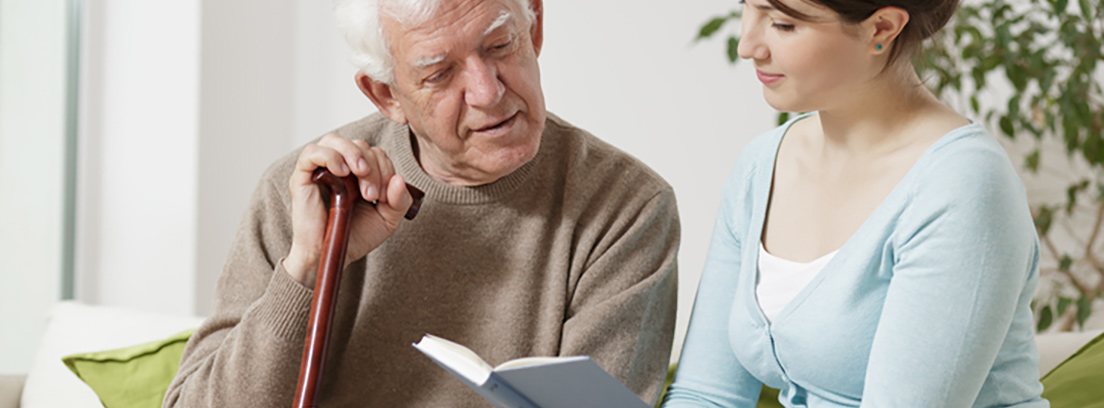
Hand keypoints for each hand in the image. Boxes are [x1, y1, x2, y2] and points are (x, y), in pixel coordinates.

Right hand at [283, 133, 413, 287]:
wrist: (328, 255)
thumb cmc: (354, 236)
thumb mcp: (387, 219)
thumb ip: (399, 200)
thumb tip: (399, 179)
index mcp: (359, 173)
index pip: (375, 153)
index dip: (385, 168)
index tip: (384, 196)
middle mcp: (340, 167)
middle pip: (359, 145)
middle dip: (372, 166)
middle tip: (372, 194)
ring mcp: (320, 170)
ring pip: (334, 140)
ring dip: (353, 153)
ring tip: (360, 173)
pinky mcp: (302, 177)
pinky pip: (312, 152)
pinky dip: (330, 156)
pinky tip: (341, 172)